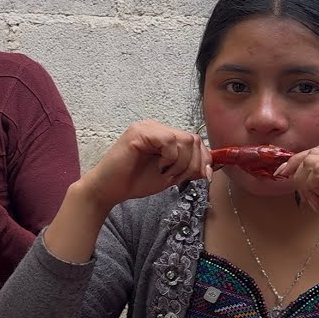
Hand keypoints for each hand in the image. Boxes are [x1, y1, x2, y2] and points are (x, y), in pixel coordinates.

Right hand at [75, 121, 210, 213]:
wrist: (109, 190)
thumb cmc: (135, 182)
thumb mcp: (169, 176)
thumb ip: (188, 169)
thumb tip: (209, 168)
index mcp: (163, 136)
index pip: (194, 140)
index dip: (204, 158)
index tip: (205, 176)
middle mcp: (156, 127)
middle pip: (192, 139)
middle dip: (193, 163)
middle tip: (178, 178)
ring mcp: (147, 128)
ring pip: (183, 139)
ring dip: (180, 163)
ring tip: (165, 174)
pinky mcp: (139, 133)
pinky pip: (168, 140)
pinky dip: (170, 157)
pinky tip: (159, 166)